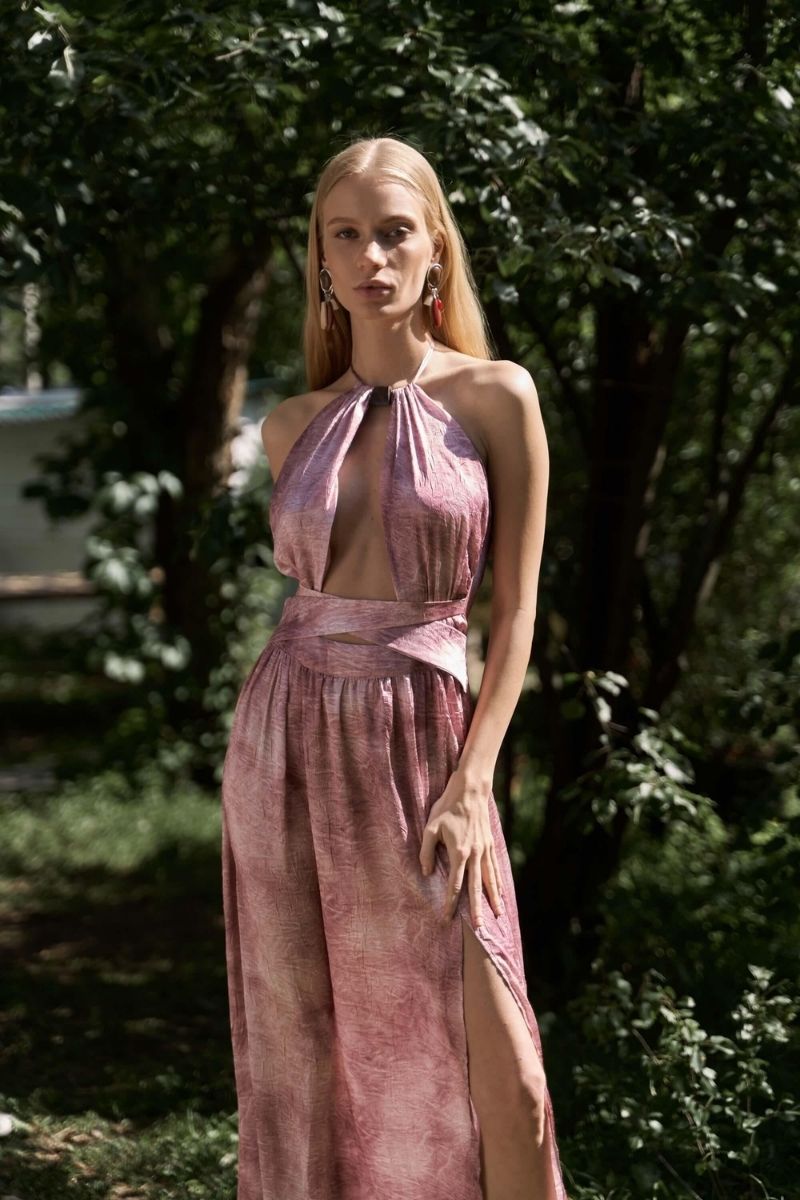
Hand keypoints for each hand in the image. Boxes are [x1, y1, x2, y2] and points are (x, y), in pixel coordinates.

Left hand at [419, 768, 504, 930]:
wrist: (471, 790)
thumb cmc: (447, 807)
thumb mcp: (430, 827)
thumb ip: (426, 851)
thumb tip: (427, 872)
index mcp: (459, 853)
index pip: (455, 885)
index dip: (450, 903)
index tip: (447, 918)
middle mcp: (475, 855)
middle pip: (476, 888)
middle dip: (477, 910)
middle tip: (479, 930)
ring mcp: (486, 850)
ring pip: (490, 880)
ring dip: (493, 900)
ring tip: (497, 916)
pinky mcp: (491, 844)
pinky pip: (495, 869)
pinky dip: (498, 883)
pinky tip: (501, 893)